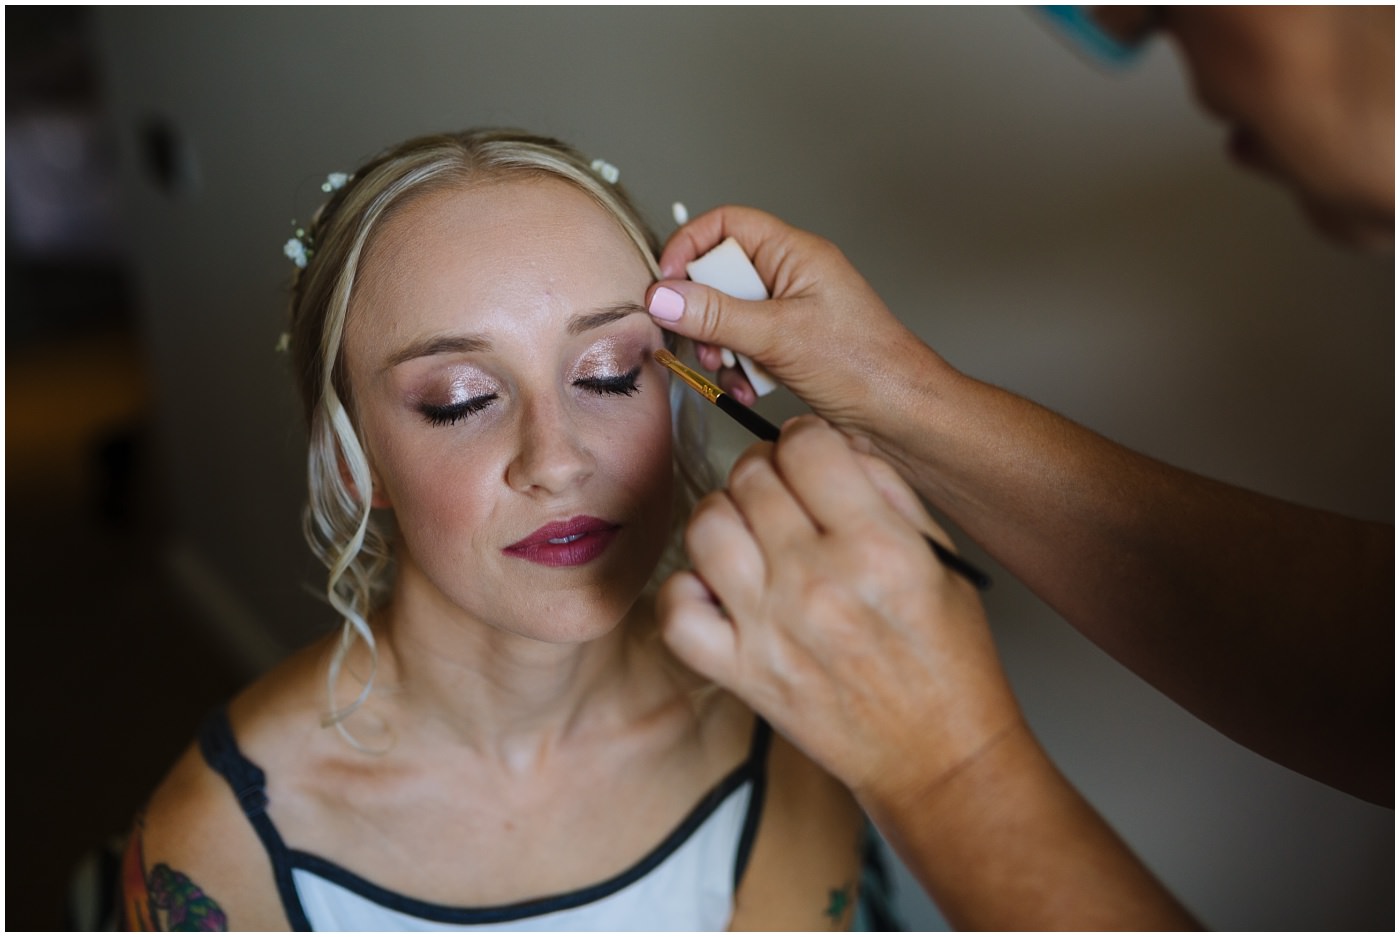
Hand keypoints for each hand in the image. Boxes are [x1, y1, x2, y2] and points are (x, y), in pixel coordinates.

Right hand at [647, 206, 942, 442]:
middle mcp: (791, 278)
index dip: (689, 246)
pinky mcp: (789, 349)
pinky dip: (739, 371)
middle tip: (699, 343)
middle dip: (703, 314)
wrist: (902, 419)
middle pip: (719, 275)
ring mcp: (789, 314)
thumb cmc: (866, 367)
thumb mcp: (779, 337)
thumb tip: (662, 296)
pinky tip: (749, 391)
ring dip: (720, 349)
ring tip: (731, 372)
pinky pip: (743, 349)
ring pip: (727, 318)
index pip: (726, 224)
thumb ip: (715, 316)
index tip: (666, 283)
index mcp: (795, 254)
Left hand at [657, 415, 1023, 802]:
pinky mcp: (741, 673)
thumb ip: (887, 488)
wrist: (936, 754)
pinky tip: (721, 588)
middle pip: (752, 477)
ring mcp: (770, 630)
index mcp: (877, 547)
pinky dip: (688, 589)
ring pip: (707, 527)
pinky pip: (677, 610)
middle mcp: (818, 583)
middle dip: (766, 469)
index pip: (807, 447)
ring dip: (725, 515)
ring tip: (750, 531)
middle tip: (783, 491)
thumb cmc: (947, 659)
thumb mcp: (940, 558)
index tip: (811, 452)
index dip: (805, 437)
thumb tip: (833, 440)